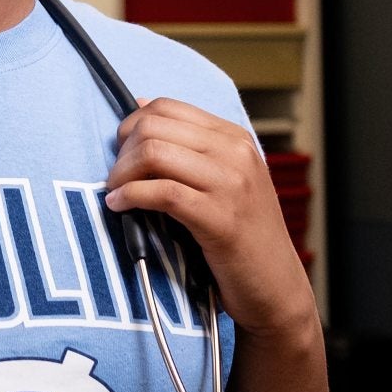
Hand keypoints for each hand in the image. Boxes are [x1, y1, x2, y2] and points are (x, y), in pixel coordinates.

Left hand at [102, 99, 316, 343]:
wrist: (275, 286)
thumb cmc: (241, 235)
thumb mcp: (223, 179)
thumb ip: (187, 145)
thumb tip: (139, 105)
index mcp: (235, 138)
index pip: (167, 107)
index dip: (131, 127)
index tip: (122, 153)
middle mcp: (236, 153)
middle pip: (154, 127)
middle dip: (122, 152)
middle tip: (116, 179)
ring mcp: (231, 184)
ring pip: (154, 153)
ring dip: (122, 174)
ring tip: (116, 193)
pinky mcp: (221, 219)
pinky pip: (162, 192)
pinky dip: (130, 196)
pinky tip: (120, 207)